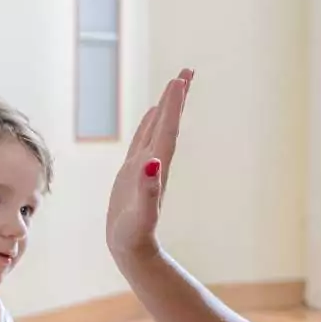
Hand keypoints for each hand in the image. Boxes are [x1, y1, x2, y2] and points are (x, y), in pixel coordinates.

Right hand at [106, 68, 193, 261]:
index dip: (173, 105)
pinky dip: (149, 124)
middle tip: (188, 70)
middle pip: (168, 124)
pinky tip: (152, 114)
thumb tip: (152, 163)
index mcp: (156, 168)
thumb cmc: (135, 235)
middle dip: (177, 98)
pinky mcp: (133, 173)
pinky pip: (143, 140)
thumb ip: (148, 191)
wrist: (132, 251)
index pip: (167, 130)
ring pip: (158, 129)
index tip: (181, 79)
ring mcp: (144, 166)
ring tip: (174, 85)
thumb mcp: (142, 215)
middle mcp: (154, 163)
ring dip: (167, 107)